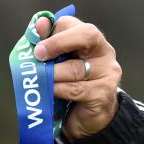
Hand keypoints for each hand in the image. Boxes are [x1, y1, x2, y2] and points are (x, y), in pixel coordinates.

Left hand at [33, 16, 121, 140]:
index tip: (36, 43)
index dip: (52, 31)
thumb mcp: (57, 65)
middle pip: (86, 35)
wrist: (86, 119)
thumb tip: (39, 24)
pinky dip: (58, 90)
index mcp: (91, 40)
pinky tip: (50, 92)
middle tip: (38, 55)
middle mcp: (104, 52)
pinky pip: (75, 89)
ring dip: (52, 74)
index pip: (73, 24)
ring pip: (76, 68)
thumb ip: (48, 45)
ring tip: (41, 80)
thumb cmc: (68, 87)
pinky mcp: (103, 94)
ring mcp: (107, 73)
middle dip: (58, 42)